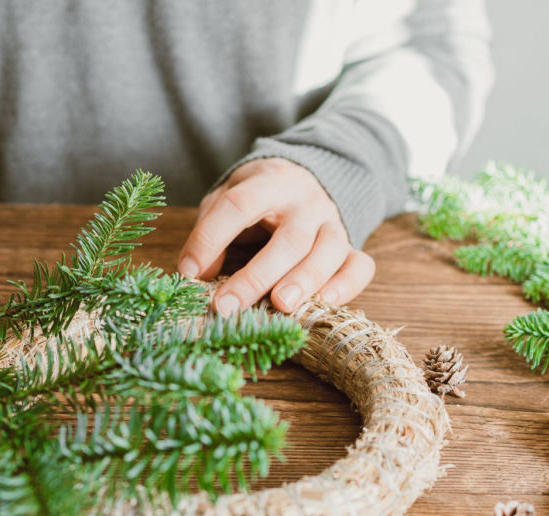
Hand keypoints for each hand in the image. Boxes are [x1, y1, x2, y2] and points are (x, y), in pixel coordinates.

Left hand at [177, 158, 374, 314]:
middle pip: (287, 240)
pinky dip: (346, 287)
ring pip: (327, 252)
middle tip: (227, 306)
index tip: (189, 273)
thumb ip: (210, 229)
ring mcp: (332, 224)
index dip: (210, 239)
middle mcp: (306, 202)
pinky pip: (359, 267)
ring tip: (281, 306)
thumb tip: (197, 273)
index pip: (238, 206)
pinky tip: (324, 304)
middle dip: (256, 277)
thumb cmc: (258, 198)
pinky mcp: (350, 247)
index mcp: (268, 182)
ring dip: (305, 281)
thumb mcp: (227, 198)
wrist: (307, 176)